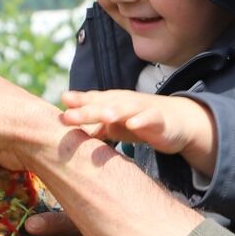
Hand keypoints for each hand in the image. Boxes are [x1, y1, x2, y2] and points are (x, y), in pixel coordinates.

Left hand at [59, 90, 217, 173]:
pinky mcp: (158, 120)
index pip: (90, 101)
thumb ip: (90, 126)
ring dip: (112, 111)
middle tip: (68, 116)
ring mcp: (141, 110)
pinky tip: (133, 125)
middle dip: (85, 110)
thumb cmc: (138, 121)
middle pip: (102, 105)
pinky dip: (141, 121)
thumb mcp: (111, 125)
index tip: (58, 107)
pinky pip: (149, 119)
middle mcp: (123, 102)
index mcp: (110, 103)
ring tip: (100, 116)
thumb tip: (64, 134)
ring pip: (125, 109)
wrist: (176, 121)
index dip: (76, 103)